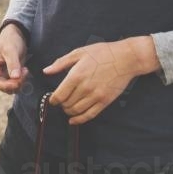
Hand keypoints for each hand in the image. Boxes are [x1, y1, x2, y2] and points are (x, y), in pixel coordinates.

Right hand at [0, 24, 28, 92]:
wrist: (16, 35)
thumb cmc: (11, 40)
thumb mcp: (11, 50)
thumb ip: (13, 64)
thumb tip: (15, 78)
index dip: (3, 86)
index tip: (16, 82)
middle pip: (1, 87)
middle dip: (14, 83)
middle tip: (25, 73)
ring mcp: (2, 74)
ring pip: (9, 88)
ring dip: (19, 83)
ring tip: (26, 70)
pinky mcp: (10, 75)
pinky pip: (15, 84)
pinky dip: (21, 81)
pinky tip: (25, 71)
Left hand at [43, 36, 159, 124]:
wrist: (126, 58)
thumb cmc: (102, 53)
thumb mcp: (79, 53)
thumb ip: (60, 63)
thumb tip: (46, 71)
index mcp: (76, 75)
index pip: (59, 95)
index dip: (53, 100)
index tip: (52, 99)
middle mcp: (85, 88)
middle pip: (66, 104)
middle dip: (61, 105)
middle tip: (61, 102)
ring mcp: (96, 96)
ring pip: (76, 110)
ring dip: (69, 111)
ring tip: (67, 107)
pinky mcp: (105, 101)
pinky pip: (90, 114)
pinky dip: (80, 119)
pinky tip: (74, 120)